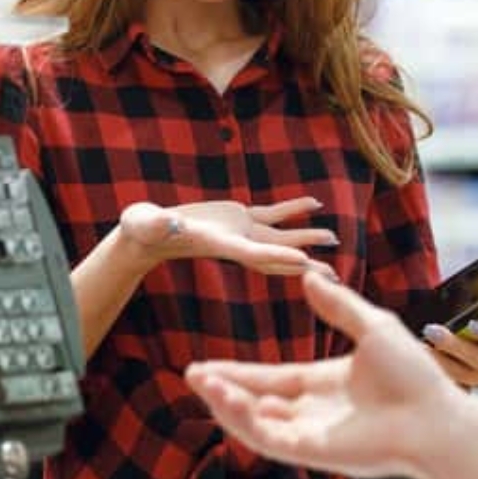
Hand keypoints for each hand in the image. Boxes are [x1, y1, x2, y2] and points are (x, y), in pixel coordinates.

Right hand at [115, 198, 339, 278]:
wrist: (145, 234)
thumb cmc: (142, 230)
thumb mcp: (146, 224)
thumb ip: (157, 224)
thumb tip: (167, 223)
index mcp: (219, 246)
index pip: (253, 254)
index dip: (278, 257)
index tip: (304, 262)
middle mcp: (236, 243)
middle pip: (276, 255)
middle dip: (305, 265)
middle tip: (335, 276)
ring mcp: (240, 231)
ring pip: (281, 235)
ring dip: (307, 236)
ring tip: (334, 238)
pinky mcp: (238, 217)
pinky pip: (272, 213)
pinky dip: (293, 208)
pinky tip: (313, 202)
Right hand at [186, 272, 466, 478]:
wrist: (435, 414)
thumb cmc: (414, 373)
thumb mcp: (372, 326)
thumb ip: (338, 305)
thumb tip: (308, 274)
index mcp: (324, 383)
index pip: (271, 380)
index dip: (239, 373)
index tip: (208, 365)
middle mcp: (313, 412)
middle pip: (256, 402)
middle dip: (222, 390)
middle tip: (191, 375)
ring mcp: (311, 433)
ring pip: (255, 422)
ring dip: (226, 404)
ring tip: (201, 382)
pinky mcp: (313, 451)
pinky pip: (268, 439)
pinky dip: (244, 420)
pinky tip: (227, 397)